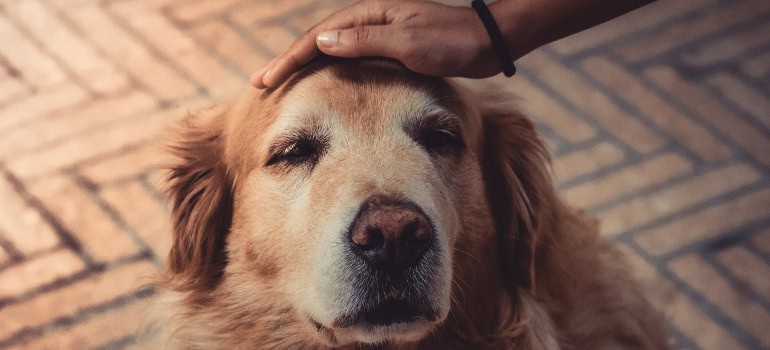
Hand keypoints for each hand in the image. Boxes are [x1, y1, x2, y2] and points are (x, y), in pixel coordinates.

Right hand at [251, 0, 501, 87]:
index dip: (289, 59)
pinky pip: (348, 58)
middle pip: (317, 41)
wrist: (487, 42)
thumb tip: (321, 43)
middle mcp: (369, 20)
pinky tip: (321, 81)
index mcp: (369, 15)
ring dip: (304, 65)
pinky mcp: (389, 47)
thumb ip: (365, 42)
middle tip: (260, 82)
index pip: (318, 38)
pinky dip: (327, 69)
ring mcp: (378, 33)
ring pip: (330, 50)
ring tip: (280, 82)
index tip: (266, 79)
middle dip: (288, 61)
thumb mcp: (408, 43)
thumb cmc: (452, 42)